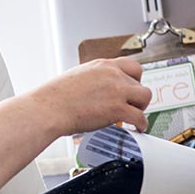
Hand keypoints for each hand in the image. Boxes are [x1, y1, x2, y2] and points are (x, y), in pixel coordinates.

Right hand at [31, 58, 150, 135]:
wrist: (49, 109)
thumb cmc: (56, 98)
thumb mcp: (78, 77)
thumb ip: (95, 80)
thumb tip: (100, 91)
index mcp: (102, 65)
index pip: (132, 66)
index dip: (135, 79)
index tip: (133, 88)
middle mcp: (112, 74)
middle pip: (140, 82)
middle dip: (136, 96)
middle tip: (131, 105)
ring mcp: (116, 91)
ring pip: (145, 97)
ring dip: (141, 108)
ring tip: (135, 116)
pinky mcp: (117, 109)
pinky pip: (140, 117)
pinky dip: (142, 124)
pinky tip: (138, 128)